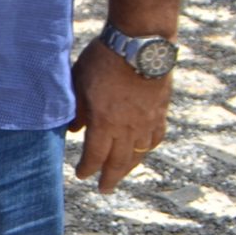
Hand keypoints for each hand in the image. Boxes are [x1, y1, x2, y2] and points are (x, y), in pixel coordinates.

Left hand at [68, 40, 170, 192]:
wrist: (140, 45)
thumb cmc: (103, 60)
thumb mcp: (79, 82)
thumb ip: (76, 109)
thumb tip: (74, 130)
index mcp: (105, 121)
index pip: (95, 154)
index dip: (88, 167)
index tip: (81, 175)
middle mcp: (128, 127)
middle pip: (119, 161)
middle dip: (110, 177)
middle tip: (104, 189)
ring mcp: (148, 121)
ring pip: (139, 153)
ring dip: (129, 167)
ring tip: (121, 175)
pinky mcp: (161, 112)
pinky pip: (155, 138)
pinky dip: (148, 148)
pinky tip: (143, 151)